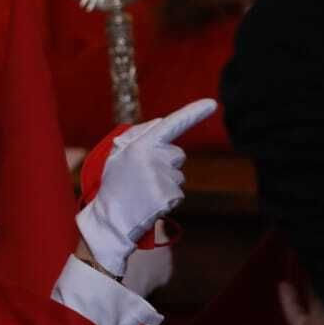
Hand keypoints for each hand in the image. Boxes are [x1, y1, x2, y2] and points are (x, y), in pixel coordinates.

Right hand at [77, 99, 216, 276]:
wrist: (110, 221)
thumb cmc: (113, 186)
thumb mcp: (117, 155)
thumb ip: (137, 134)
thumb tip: (162, 122)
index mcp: (140, 144)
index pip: (172, 124)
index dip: (193, 112)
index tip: (213, 103)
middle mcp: (154, 158)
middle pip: (177, 154)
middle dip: (166, 164)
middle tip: (142, 178)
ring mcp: (163, 177)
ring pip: (178, 176)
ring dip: (166, 183)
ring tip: (143, 192)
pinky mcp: (170, 196)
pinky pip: (178, 194)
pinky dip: (168, 199)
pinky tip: (151, 203)